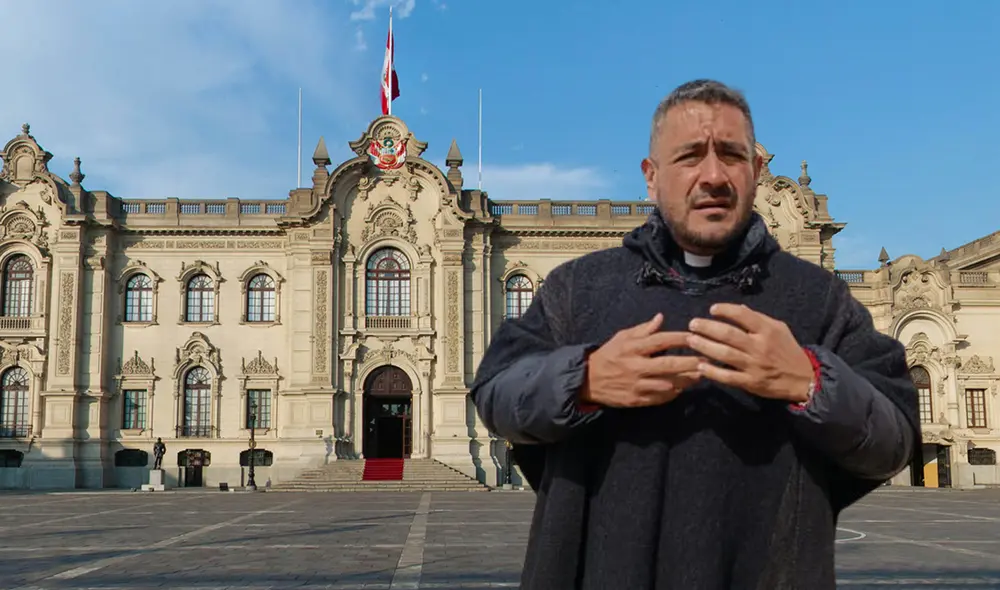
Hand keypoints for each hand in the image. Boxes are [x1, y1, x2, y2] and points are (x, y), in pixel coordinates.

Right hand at [580, 313, 702, 407]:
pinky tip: (682, 387)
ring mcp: (636, 385)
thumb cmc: (608, 355)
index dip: (680, 338)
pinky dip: (673, 393)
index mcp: (632, 348)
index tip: (695, 336)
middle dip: (690, 362)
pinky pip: (660, 397)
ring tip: (701, 374)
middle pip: (668, 365)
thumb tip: (661, 317)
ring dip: (686, 380)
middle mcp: (635, 366)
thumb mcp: (621, 337)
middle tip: (707, 359)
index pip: (660, 341)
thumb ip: (643, 329)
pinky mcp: (636, 400)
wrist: (588, 381)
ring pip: (668, 384)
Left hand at [686, 303, 814, 402]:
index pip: (743, 316)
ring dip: (704, 346)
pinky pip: (728, 376)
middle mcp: (760, 346)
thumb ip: (758, 319)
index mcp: (768, 330)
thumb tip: (737, 308)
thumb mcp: (778, 329)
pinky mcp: (751, 382)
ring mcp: (754, 365)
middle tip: (692, 324)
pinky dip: (713, 372)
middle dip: (707, 328)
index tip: (712, 309)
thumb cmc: (787, 350)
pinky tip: (700, 366)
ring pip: (725, 354)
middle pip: (729, 334)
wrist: (804, 379)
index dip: (725, 310)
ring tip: (690, 340)